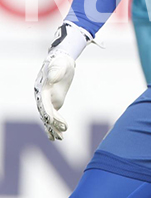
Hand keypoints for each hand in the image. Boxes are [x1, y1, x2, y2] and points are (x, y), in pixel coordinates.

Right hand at [34, 22, 90, 140]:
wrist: (63, 59)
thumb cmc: (60, 61)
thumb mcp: (59, 64)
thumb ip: (56, 71)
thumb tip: (52, 79)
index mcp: (41, 88)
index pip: (43, 103)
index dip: (47, 112)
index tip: (51, 120)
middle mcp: (42, 96)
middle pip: (45, 112)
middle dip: (52, 123)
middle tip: (62, 131)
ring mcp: (48, 100)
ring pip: (48, 117)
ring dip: (53, 128)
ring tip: (60, 138)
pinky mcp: (54, 101)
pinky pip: (54, 116)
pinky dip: (56, 125)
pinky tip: (59, 135)